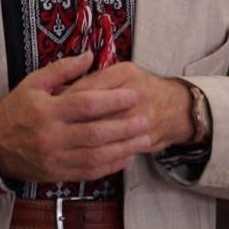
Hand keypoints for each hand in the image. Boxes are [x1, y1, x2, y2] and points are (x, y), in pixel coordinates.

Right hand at [0, 51, 151, 182]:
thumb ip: (63, 69)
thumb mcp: (33, 83)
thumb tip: (90, 55)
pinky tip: (126, 157)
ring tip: (143, 139)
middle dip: (124, 127)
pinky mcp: (58, 173)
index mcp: (47, 110)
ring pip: (96, 156)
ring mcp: (56, 158)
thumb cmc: (17, 109)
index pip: (86, 104)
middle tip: (146, 119)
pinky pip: (90, 172)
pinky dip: (111, 166)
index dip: (113, 100)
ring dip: (124, 148)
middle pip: (96, 133)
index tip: (133, 94)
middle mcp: (52, 136)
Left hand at [63, 62, 194, 151]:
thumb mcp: (119, 74)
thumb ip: (94, 80)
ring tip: (64, 145)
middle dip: (70, 122)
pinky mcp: (147, 137)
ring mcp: (142, 116)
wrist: (178, 106)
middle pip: (94, 110)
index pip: (87, 87)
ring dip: (83, 140)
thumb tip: (58, 89)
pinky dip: (102, 153)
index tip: (49, 110)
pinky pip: (118, 148)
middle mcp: (134, 92)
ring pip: (105, 132)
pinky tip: (86, 155)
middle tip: (52, 130)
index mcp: (124, 73)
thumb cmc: (140, 87)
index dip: (65, 100)